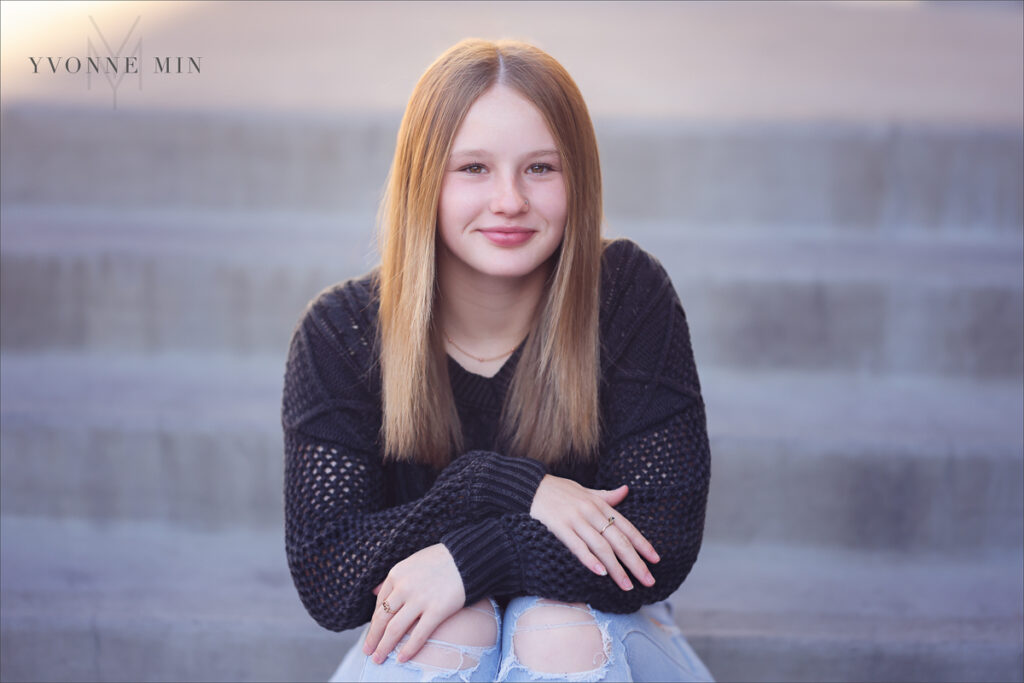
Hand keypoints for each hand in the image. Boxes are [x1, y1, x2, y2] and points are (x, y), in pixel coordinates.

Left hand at [363, 543, 465, 664]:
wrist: (468, 557)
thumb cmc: (441, 560)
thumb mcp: (411, 563)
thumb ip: (394, 579)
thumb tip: (373, 592)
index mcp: (396, 574)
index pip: (380, 603)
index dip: (374, 622)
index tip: (373, 634)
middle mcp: (404, 587)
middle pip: (382, 618)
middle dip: (373, 638)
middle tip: (368, 652)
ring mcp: (420, 599)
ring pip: (395, 629)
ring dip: (384, 647)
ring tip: (378, 659)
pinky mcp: (437, 610)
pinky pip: (418, 634)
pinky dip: (408, 649)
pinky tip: (401, 659)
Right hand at [530, 475, 659, 590]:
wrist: (529, 485)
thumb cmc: (559, 490)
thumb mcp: (585, 490)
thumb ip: (607, 496)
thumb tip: (626, 490)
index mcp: (600, 504)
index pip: (626, 527)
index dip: (642, 544)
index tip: (656, 560)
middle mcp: (591, 512)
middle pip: (618, 540)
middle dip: (635, 562)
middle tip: (648, 581)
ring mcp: (575, 519)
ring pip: (601, 547)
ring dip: (616, 568)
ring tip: (627, 585)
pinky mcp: (559, 527)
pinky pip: (577, 546)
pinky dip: (590, 560)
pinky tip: (600, 573)